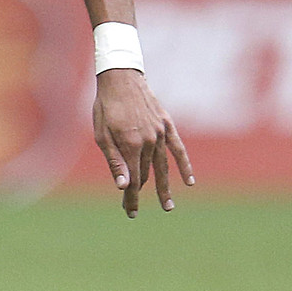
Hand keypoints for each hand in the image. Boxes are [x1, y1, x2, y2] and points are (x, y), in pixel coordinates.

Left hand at [92, 68, 194, 216]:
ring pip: (163, 167)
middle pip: (145, 175)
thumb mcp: (102, 135)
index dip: (131, 198)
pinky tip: (189, 181)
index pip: (133, 181)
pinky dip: (185, 166)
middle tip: (133, 209)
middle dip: (138, 193)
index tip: (130, 212)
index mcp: (130, 145)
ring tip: (168, 207)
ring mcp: (160, 134)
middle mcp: (148, 142)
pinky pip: (178, 149)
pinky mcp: (167, 126)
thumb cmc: (106, 107)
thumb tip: (124, 186)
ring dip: (165, 188)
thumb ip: (114, 162)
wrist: (121, 78)